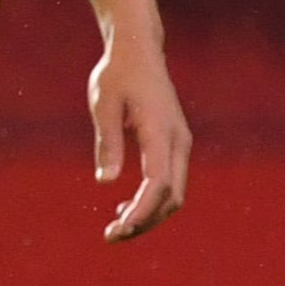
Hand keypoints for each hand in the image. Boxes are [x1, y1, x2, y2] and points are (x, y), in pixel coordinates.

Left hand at [88, 32, 193, 240]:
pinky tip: (126, 208)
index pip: (158, 182)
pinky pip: (171, 182)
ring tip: (117, 228)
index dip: (141, 210)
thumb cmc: (117, 73)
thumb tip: (106, 181)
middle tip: (111, 235)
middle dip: (145, 221)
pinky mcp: (175, 144)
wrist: (139, 50)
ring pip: (175, 194)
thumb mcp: (103, 103)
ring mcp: (180, 143)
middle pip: (171, 196)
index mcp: (160, 129)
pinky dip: (153, 202)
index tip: (118, 227)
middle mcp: (177, 140)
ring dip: (150, 215)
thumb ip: (107, 141)